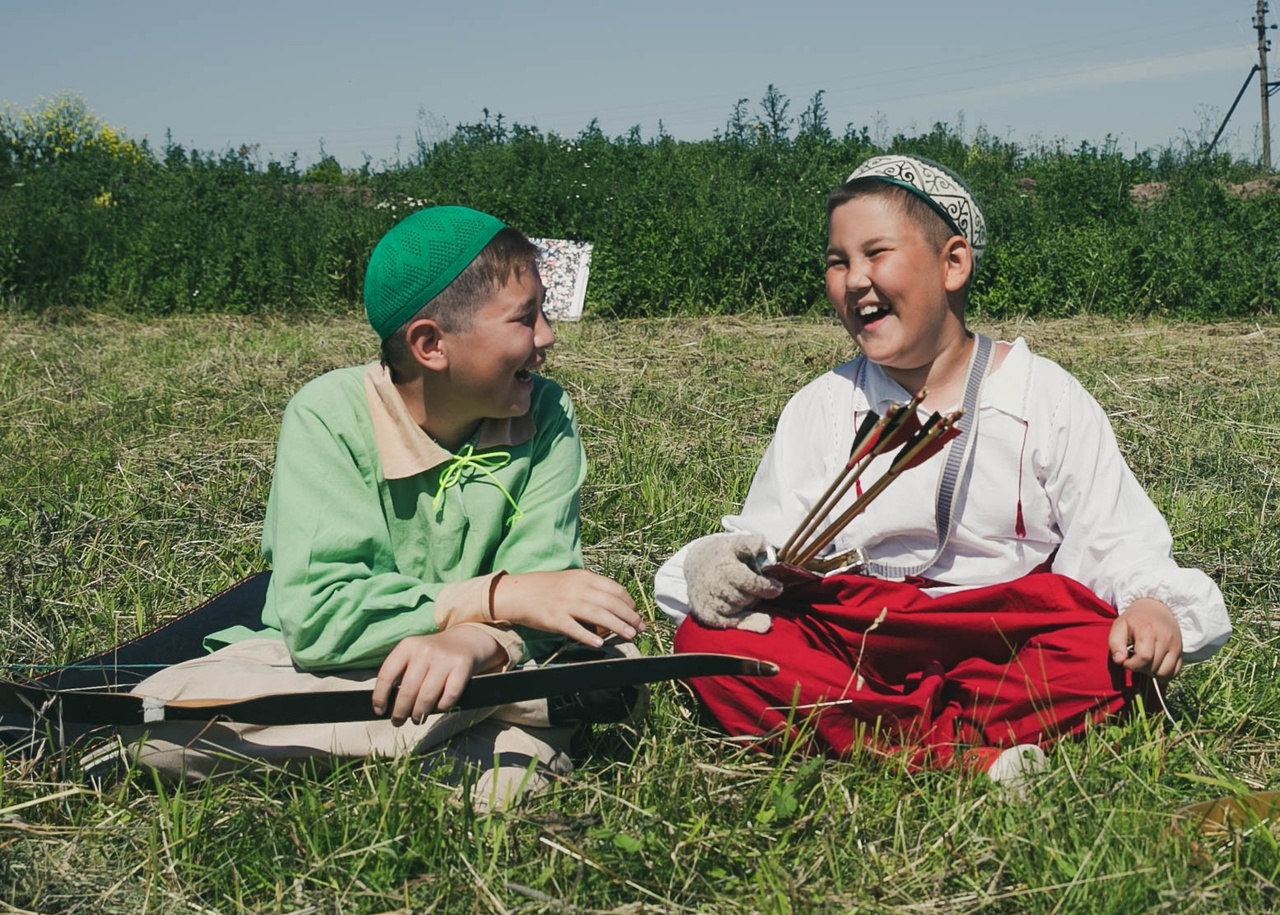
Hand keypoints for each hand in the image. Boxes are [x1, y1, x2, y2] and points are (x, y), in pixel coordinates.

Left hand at [373, 626, 506, 724]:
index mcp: (408, 646)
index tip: (379, 711)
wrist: (467, 640)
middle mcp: (425, 650)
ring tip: (417, 719)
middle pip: (407, 691)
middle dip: (400, 712)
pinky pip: (448, 697)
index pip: (387, 674)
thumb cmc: (434, 655)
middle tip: (398, 722)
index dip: (380, 697)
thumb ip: (400, 673)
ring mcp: (444, 658)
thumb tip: (385, 706)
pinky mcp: (462, 667)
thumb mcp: (414, 654)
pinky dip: (441, 708)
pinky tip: (438, 708)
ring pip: (426, 697)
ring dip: (419, 714)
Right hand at [491, 569, 643, 648]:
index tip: (637, 612)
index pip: (614, 589)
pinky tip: (601, 644)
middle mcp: (577, 589)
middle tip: (641, 627)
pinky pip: (575, 629)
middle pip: (610, 603)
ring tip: (630, 635)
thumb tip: (614, 604)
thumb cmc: (546, 588)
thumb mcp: (571, 581)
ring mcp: (565, 604)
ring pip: (598, 616)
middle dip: (630, 616)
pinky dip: (589, 636)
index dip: (629, 602)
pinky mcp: (554, 619)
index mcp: (584, 577)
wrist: (517, 592)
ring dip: (617, 626)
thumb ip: (591, 589)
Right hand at [684, 533, 781, 631]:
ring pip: (740, 609)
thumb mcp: (735, 543)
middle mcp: (715, 585)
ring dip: (748, 604)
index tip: (777, 587)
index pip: (751, 582)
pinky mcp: (707, 615)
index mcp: (724, 567)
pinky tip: (764, 622)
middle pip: (747, 598)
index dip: (767, 587)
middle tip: (758, 587)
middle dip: (756, 594)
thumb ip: (751, 542)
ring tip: (746, 593)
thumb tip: (762, 545)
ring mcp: (709, 601)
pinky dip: (749, 622)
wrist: (694, 565)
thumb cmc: (722, 554)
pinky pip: (732, 623)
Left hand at [1109, 598, 1182, 678]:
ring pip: (1165, 673)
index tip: (1126, 660)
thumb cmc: (1135, 619)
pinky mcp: (1181, 652)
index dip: (1131, 665)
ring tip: (1145, 663)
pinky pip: (1174, 672)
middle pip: (1153, 667)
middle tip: (1134, 659)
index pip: (1144, 658)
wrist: (1157, 607)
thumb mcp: (1120, 625)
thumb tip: (1119, 661)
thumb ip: (1115, 643)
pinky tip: (1155, 666)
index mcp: (1148, 630)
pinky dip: (1163, 674)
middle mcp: (1165, 638)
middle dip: (1140, 669)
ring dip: (1152, 673)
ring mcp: (1176, 646)